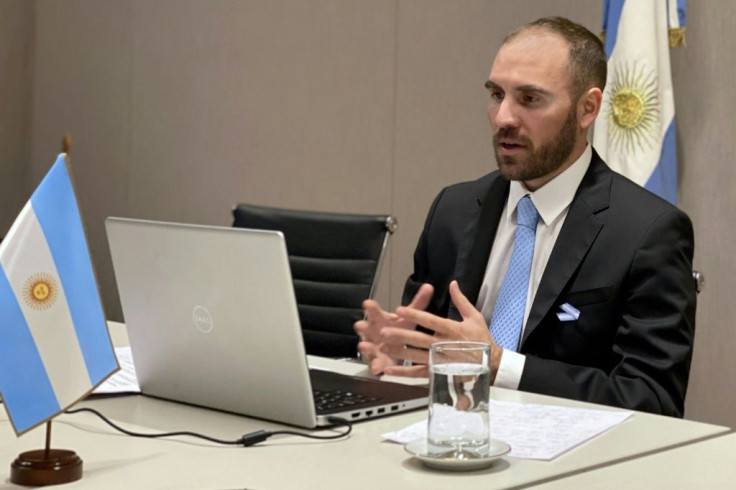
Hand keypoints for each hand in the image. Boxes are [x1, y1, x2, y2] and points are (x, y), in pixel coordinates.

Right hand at [354, 284, 433, 373]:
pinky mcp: (379, 362)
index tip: (367, 303)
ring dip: (366, 347)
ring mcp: (375, 348)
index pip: (376, 312)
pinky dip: (377, 366)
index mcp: (382, 320)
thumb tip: (429, 286)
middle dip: (363, 327)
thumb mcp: (409, 316)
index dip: (371, 308)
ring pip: (369, 347)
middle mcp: (375, 333)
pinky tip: (377, 368)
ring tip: (363, 346)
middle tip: (359, 325)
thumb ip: (418, 303)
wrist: (393, 347)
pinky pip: (377, 364)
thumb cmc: (399, 329)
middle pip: (368, 328)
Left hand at [379, 281, 501, 378]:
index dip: (415, 315)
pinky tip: (390, 370)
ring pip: (416, 356)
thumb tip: (453, 283)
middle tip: (384, 332)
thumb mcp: (474, 317)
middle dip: (401, 335)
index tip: (400, 310)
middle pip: (419, 339)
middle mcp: (445, 345)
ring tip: (383, 348)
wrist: (492, 364)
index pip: (430, 321)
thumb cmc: (482, 339)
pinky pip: (419, 373)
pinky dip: (404, 373)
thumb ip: (461, 301)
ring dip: (399, 353)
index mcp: (452, 330)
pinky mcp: (439, 373)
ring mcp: (441, 361)